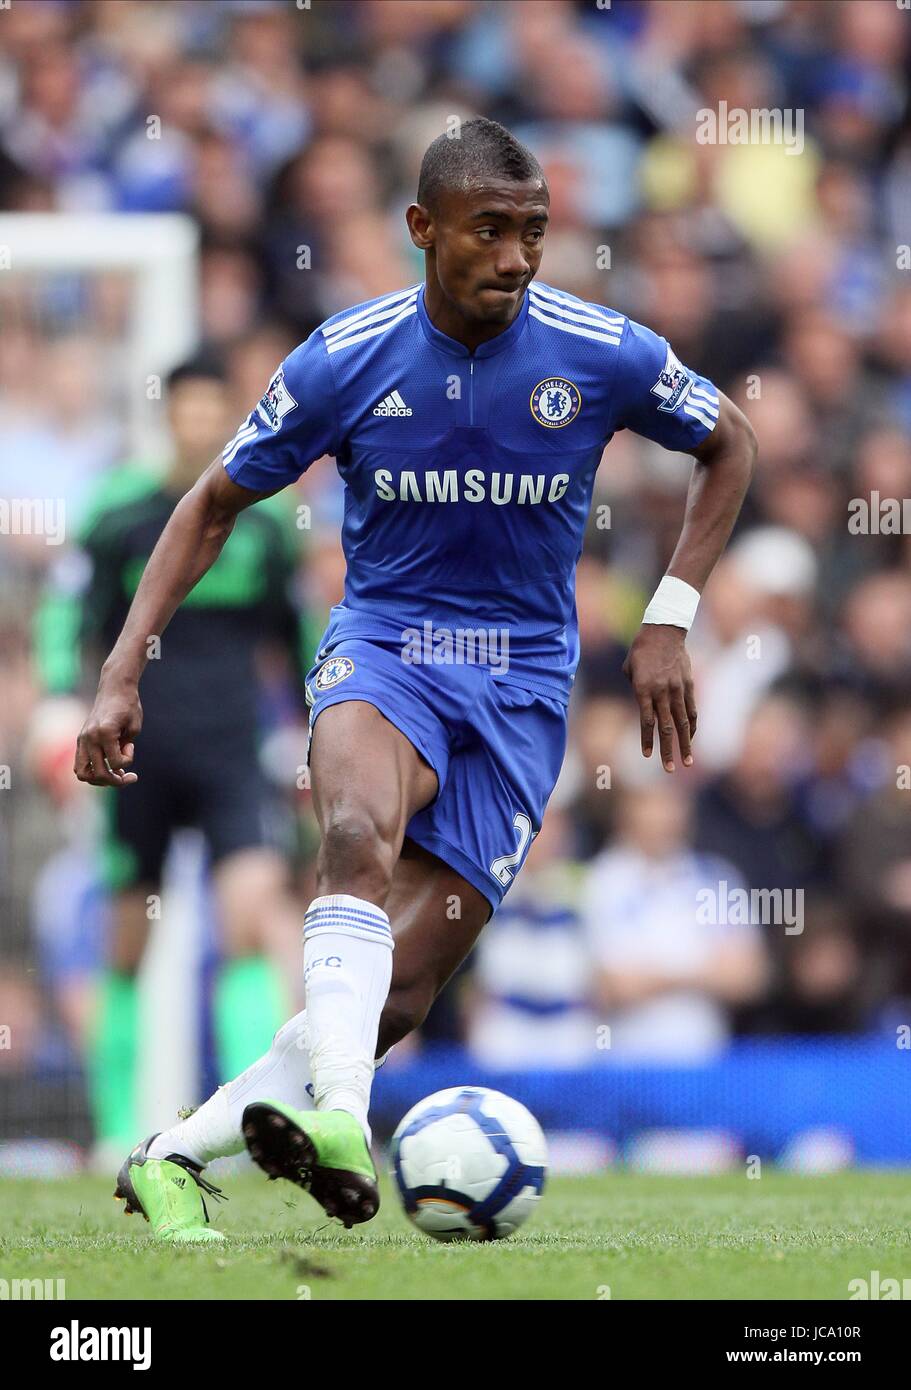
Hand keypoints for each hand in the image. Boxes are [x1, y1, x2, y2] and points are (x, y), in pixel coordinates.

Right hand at [74, 673, 142, 785]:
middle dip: (115, 781)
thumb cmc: (128, 706)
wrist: (114, 689)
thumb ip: (125, 749)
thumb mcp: (134, 728)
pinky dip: (92, 770)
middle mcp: (90, 738)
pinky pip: (79, 764)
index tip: (130, 746)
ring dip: (99, 779)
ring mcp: (82, 740)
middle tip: (128, 777)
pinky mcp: (80, 740)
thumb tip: (115, 766)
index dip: (128, 761)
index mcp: (105, 733)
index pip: (115, 762)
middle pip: (97, 774)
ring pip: (82, 773)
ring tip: (114, 775)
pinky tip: (106, 766)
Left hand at [622, 624, 696, 772]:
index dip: (647, 739)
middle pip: (666, 727)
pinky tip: (691, 739)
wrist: (665, 629)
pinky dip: (692, 726)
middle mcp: (662, 691)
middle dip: (667, 750)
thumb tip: (642, 703)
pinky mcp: (689, 685)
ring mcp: (678, 689)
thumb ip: (634, 688)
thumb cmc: (641, 649)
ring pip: (682, 722)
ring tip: (687, 762)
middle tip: (668, 770)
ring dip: (685, 744)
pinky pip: (691, 710)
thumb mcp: (629, 668)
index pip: (646, 721)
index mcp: (643, 688)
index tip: (647, 756)